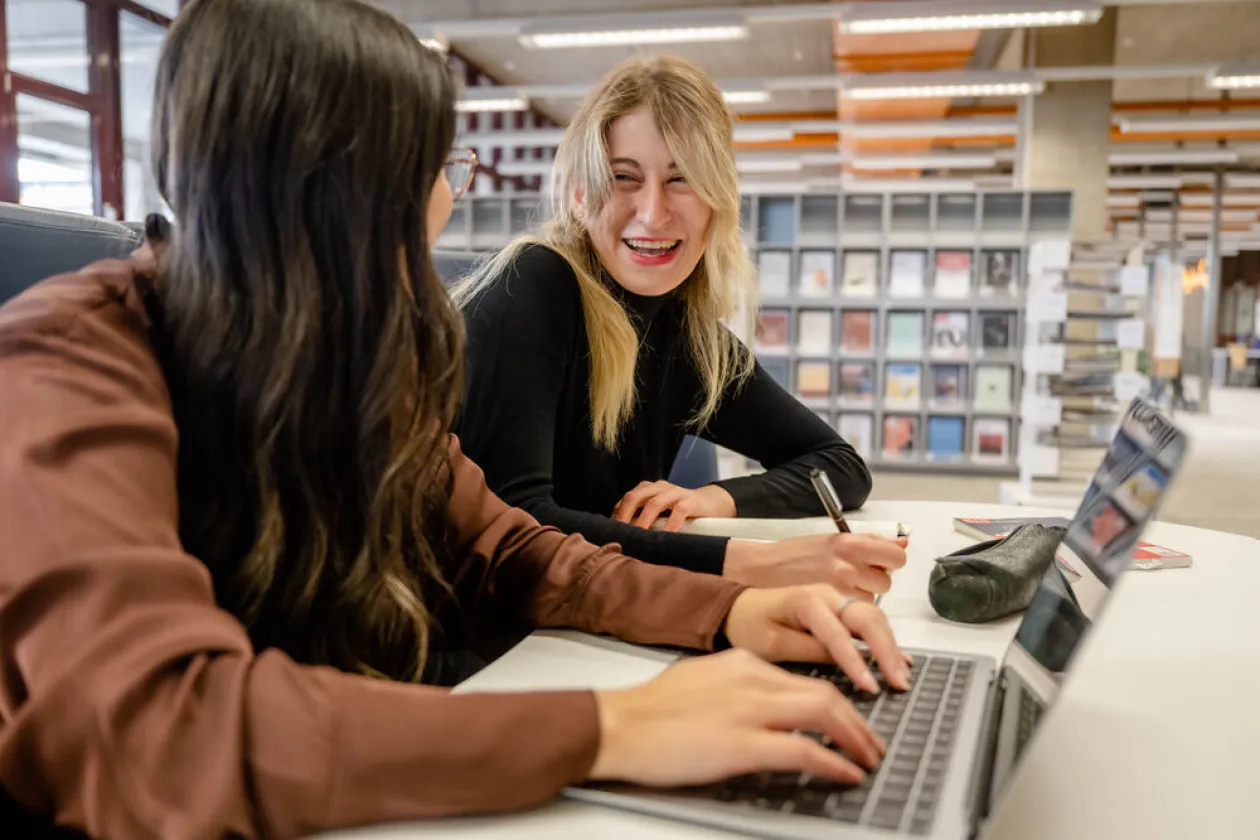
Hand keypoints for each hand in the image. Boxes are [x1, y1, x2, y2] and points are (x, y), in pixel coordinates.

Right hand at [589, 649, 883, 786]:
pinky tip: (846, 774)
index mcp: (742, 664)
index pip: (804, 680)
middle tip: (872, 744)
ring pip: (824, 714)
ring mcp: (749, 710)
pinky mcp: (742, 744)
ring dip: (855, 739)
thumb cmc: (649, 711)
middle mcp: (752, 680)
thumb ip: (736, 690)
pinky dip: (834, 763)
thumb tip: (763, 712)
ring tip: (868, 759)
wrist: (618, 725)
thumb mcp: (701, 683)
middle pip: (825, 694)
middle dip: (858, 722)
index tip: (849, 720)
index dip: (837, 703)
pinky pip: (805, 751)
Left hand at [611, 481, 735, 530]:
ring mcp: (674, 492)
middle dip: (624, 515)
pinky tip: (666, 536)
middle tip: (619, 533)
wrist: (709, 503)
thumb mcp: (658, 513)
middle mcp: (658, 487)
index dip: (617, 515)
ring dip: (644, 520)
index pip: (626, 500)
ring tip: (639, 535)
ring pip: (654, 502)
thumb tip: (622, 537)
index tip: (610, 533)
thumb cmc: (677, 511)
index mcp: (646, 489)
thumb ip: (642, 519)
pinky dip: (670, 524)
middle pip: (635, 497)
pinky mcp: (690, 501)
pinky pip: (678, 511)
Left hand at [722, 585, 909, 692]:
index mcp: (806, 600)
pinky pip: (869, 622)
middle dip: (886, 651)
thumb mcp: (772, 645)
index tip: (871, 687)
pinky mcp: (840, 609)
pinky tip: (900, 661)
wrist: (738, 609)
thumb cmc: (749, 626)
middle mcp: (827, 595)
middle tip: (899, 683)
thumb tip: (845, 663)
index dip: (856, 662)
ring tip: (902, 678)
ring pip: (874, 618)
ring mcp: (836, 600)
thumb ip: (809, 651)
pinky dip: (886, 640)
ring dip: (891, 647)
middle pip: (867, 618)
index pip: (839, 633)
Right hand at [723, 533, 907, 598]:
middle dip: (877, 581)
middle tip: (857, 574)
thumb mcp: (834, 540)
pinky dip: (849, 607)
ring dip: (863, 595)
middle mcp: (848, 563)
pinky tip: (833, 597)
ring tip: (841, 587)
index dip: (891, 561)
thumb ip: (871, 542)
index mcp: (850, 543)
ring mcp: (840, 585)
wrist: (764, 567)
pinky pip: (856, 610)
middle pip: (887, 581)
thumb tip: (902, 543)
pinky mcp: (832, 603)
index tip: (882, 563)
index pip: (896, 556)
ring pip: (874, 598)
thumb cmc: (796, 553)